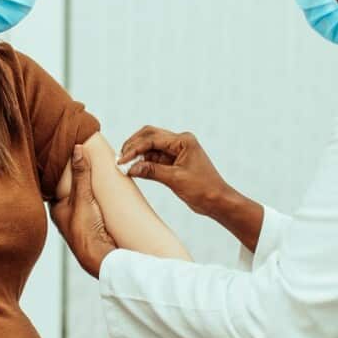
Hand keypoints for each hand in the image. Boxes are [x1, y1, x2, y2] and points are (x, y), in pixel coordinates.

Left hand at [49, 145, 117, 277]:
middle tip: (83, 159)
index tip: (67, 154)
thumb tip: (77, 149)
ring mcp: (77, 220)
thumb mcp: (83, 197)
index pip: (55, 183)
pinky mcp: (90, 225)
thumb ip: (81, 174)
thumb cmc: (84, 231)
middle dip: (75, 177)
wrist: (99, 257)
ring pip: (79, 198)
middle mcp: (64, 214)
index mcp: (56, 207)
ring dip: (86, 188)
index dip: (60, 170)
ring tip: (95, 170)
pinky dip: (94, 198)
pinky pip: (91, 206)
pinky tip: (103, 191)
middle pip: (68, 190)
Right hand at [118, 126, 236, 216]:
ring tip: (125, 165)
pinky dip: (144, 162)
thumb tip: (130, 168)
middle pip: (149, 136)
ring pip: (151, 146)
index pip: (152, 138)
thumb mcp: (175, 179)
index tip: (122, 160)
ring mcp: (177, 151)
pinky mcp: (174, 161)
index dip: (134, 148)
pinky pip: (155, 157)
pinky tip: (135, 169)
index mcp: (183, 141)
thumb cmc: (203, 189)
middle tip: (120, 158)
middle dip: (133, 145)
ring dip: (138, 154)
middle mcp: (180, 142)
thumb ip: (152, 171)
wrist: (217, 201)